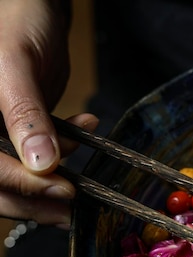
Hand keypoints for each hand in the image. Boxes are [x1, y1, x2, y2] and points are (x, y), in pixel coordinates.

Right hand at [0, 0, 96, 225]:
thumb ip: (25, 113)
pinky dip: (63, 152)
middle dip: (35, 199)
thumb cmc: (13, 21)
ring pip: (16, 179)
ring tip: (82, 180)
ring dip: (52, 184)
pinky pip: (35, 158)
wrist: (32, 7)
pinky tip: (83, 128)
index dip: (21, 185)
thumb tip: (42, 165)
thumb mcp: (14, 63)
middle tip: (72, 205)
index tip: (61, 188)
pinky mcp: (17, 133)